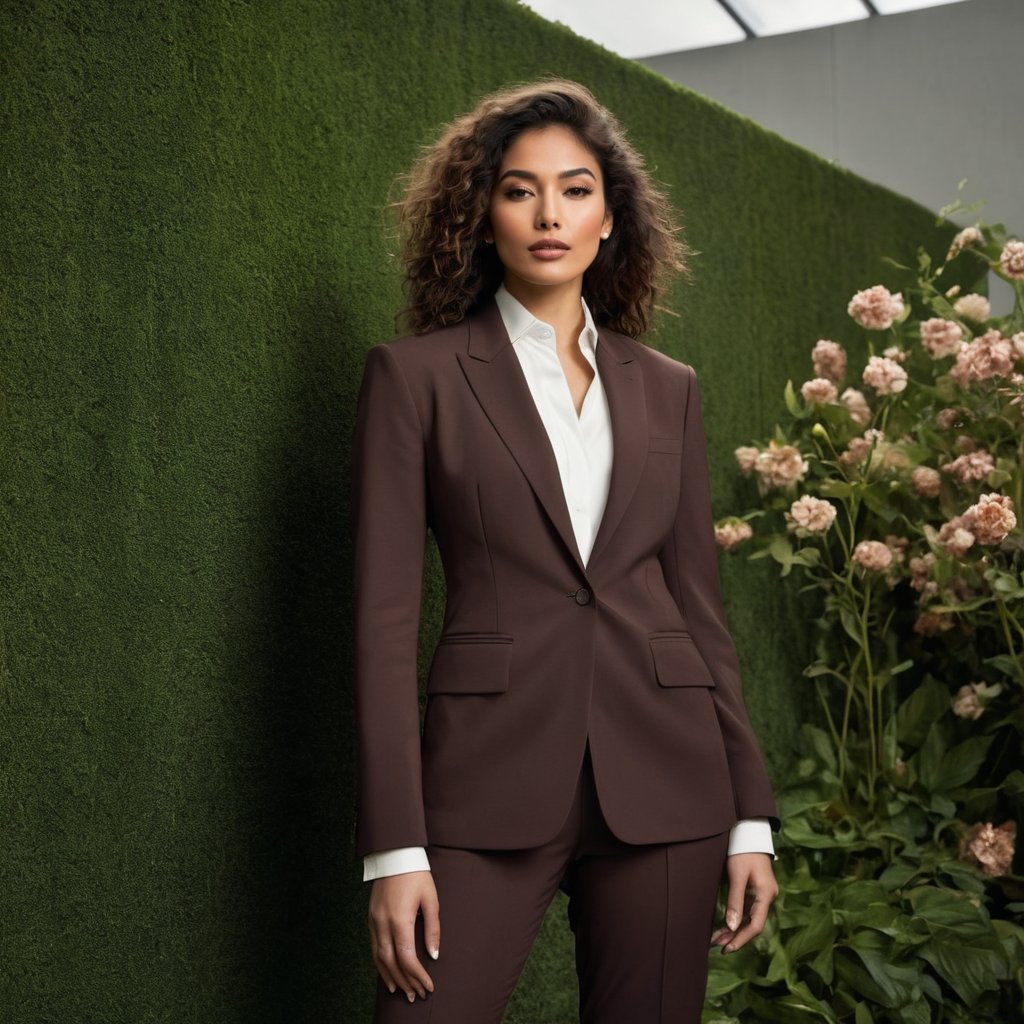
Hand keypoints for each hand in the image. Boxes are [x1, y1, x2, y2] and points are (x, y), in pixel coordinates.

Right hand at [368, 870, 439, 1002]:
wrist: (395, 855)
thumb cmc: (416, 875)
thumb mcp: (431, 899)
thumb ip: (432, 928)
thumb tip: (433, 955)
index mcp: (400, 919)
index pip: (407, 957)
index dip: (417, 975)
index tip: (428, 986)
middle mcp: (383, 923)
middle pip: (391, 962)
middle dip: (405, 981)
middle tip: (416, 995)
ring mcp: (374, 921)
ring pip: (378, 958)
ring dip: (390, 977)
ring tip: (402, 991)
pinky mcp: (370, 918)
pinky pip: (374, 947)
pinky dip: (380, 964)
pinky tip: (388, 973)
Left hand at [710, 852, 777, 953]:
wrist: (749, 833)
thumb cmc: (743, 851)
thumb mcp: (737, 875)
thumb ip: (735, 901)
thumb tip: (732, 927)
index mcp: (766, 894)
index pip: (756, 925)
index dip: (741, 939)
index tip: (727, 948)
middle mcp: (768, 897)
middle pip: (753, 924)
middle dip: (736, 937)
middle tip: (717, 946)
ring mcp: (763, 894)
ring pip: (750, 919)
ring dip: (734, 929)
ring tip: (717, 939)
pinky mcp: (756, 891)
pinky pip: (748, 911)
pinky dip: (737, 919)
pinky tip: (725, 926)